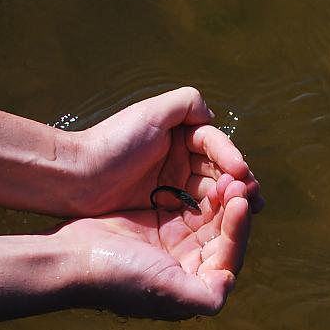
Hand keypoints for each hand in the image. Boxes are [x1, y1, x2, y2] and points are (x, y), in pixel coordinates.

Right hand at [56, 177, 250, 317]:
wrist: (72, 258)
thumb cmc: (120, 278)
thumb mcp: (168, 291)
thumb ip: (205, 296)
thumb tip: (229, 283)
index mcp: (197, 283)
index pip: (230, 254)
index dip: (239, 228)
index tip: (241, 201)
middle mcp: (192, 264)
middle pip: (224, 232)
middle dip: (234, 207)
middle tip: (239, 181)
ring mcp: (176, 242)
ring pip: (212, 215)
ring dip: (222, 197)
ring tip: (227, 175)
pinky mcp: (162, 222)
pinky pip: (191, 203)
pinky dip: (202, 191)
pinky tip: (208, 176)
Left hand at [72, 87, 263, 216]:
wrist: (76, 179)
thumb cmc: (113, 143)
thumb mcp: (151, 113)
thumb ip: (185, 103)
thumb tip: (212, 115)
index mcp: (179, 134)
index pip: (213, 144)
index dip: (230, 156)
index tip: (239, 171)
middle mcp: (179, 158)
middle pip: (219, 169)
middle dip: (239, 182)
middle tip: (254, 198)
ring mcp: (174, 184)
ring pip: (213, 191)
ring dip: (232, 200)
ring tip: (248, 211)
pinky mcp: (166, 207)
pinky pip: (197, 211)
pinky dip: (215, 216)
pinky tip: (226, 225)